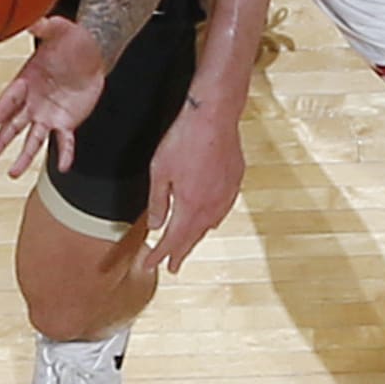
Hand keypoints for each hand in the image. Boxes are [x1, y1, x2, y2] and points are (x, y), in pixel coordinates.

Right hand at [0, 17, 104, 177]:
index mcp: (26, 81)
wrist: (92, 53)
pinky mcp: (66, 122)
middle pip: (13, 126)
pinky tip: (63, 167)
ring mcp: (47, 115)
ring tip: (13, 173)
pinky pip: (64, 141)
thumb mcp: (60, 30)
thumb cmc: (72, 41)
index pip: (10, 99)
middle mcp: (32, 102)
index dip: (1, 111)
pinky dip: (65, 154)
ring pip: (33, 140)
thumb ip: (46, 27)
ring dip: (24, 157)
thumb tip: (32, 19)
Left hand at [141, 92, 245, 273]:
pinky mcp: (235, 181)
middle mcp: (211, 206)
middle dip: (180, 253)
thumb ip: (157, 201)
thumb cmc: (185, 139)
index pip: (172, 240)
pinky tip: (210, 217)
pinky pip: (223, 208)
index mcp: (189, 206)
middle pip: (193, 237)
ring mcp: (226, 194)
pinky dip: (212, 219)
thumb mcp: (159, 171)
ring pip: (210, 225)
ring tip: (188, 244)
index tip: (149, 265)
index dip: (159, 255)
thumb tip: (155, 224)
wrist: (214, 116)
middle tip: (172, 267)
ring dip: (197, 237)